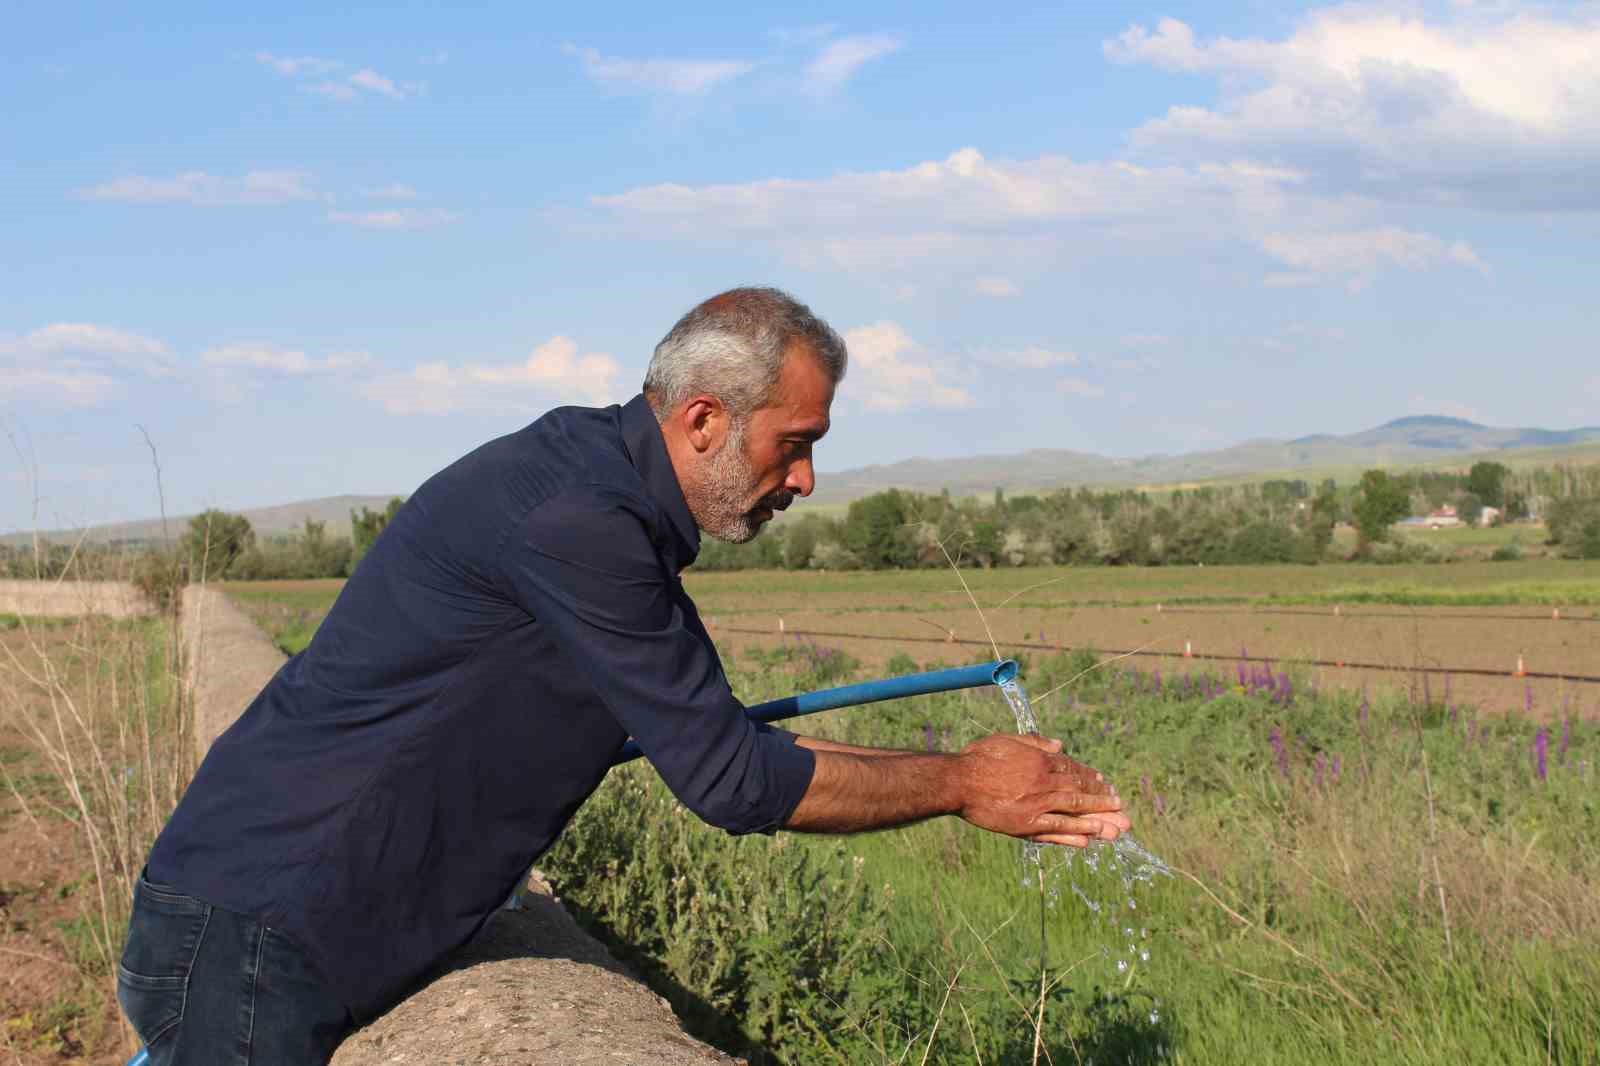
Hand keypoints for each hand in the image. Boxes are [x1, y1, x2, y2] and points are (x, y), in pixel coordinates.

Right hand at [955, 733, 1131, 847]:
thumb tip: (1060, 745)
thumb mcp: (1008, 740)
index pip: (1074, 771)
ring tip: (1117, 828)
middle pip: (1081, 792)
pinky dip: (1074, 835)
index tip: (1106, 784)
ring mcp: (1036, 805)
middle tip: (1122, 808)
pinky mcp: (1025, 825)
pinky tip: (1090, 839)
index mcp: (1041, 761)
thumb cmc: (979, 758)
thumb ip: (1036, 743)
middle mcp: (1044, 783)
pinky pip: (1055, 831)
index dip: (1092, 778)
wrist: (958, 782)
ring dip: (1098, 819)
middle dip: (1104, 800)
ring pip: (1075, 812)